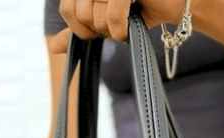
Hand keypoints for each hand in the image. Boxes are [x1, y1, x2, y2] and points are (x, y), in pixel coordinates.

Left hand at [50, 0, 185, 52]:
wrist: (170, 2)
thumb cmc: (137, 10)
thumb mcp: (102, 21)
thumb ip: (77, 30)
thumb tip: (53, 47)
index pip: (67, 9)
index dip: (81, 27)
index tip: (99, 30)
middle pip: (80, 13)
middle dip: (100, 29)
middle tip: (117, 24)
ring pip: (96, 16)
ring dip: (113, 30)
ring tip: (127, 22)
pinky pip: (114, 16)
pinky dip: (121, 31)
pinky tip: (130, 29)